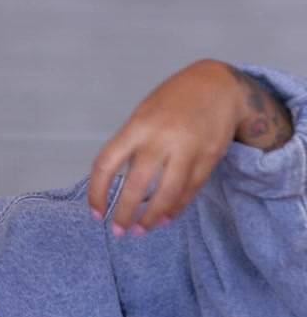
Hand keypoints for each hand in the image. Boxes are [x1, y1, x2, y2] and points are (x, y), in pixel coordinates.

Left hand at [88, 59, 292, 235]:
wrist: (220, 84)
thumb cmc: (173, 101)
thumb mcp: (143, 114)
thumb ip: (131, 145)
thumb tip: (117, 184)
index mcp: (137, 126)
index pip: (106, 164)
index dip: (97, 193)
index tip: (96, 213)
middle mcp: (162, 139)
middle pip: (138, 185)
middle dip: (126, 214)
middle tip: (119, 232)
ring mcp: (189, 149)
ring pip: (168, 193)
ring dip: (153, 217)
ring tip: (143, 231)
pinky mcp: (210, 158)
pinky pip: (190, 190)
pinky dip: (176, 207)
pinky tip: (165, 218)